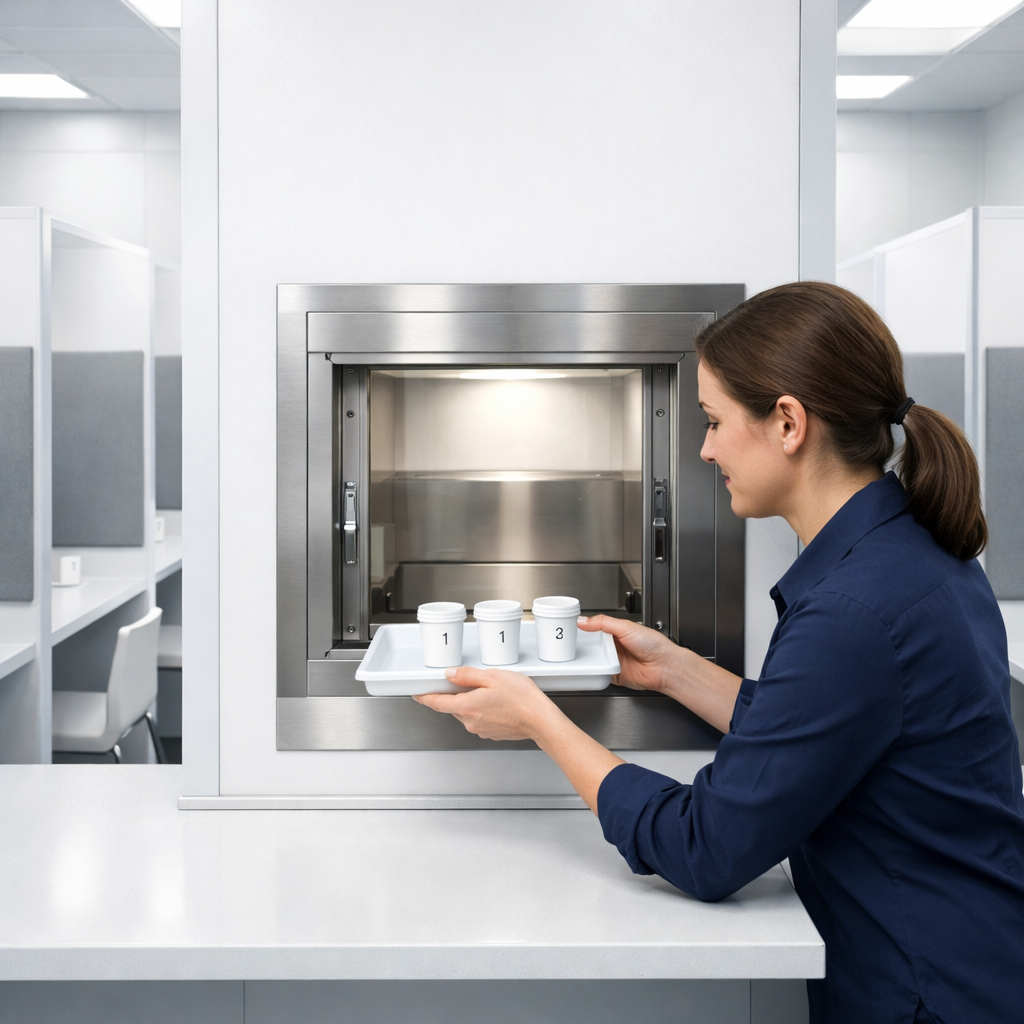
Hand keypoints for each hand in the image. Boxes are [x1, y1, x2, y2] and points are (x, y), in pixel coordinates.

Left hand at [415, 664, 624, 813]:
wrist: (541, 721)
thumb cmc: (522, 699)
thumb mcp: (493, 677)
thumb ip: (468, 675)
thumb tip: (451, 674)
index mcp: (467, 706)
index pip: (436, 703)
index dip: (424, 697)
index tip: (417, 693)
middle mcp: (470, 721)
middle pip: (453, 706)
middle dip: (456, 694)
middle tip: (469, 681)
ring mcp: (481, 729)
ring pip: (467, 712)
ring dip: (472, 701)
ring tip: (491, 690)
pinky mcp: (492, 733)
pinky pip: (480, 719)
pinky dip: (484, 709)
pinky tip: (498, 701)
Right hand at [577, 615, 680, 692]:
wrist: (664, 667)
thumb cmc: (654, 645)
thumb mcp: (626, 627)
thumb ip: (603, 622)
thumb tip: (583, 620)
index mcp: (616, 631)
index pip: (594, 628)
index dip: (583, 629)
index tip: (570, 629)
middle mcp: (613, 646)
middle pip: (591, 646)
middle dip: (582, 646)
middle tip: (569, 645)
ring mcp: (613, 661)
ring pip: (592, 661)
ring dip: (586, 660)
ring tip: (576, 657)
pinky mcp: (613, 676)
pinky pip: (598, 674)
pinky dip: (592, 673)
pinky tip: (587, 669)